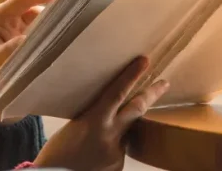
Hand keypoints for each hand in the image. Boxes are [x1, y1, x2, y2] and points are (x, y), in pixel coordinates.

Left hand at [0, 0, 56, 122]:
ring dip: (54, 22)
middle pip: (36, 6)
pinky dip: (55, 33)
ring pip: (44, 18)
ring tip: (68, 27)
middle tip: (70, 11)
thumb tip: (26, 38)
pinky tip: (65, 38)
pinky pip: (47, 31)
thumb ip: (9, 49)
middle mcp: (14, 18)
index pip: (21, 0)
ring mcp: (25, 27)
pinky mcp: (35, 38)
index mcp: (1, 17)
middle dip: (51, 8)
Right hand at [33, 57, 169, 170]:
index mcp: (95, 121)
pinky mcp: (119, 165)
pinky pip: (120, 150)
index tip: (145, 61)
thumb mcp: (74, 125)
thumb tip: (108, 108)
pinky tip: (96, 156)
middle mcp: (111, 135)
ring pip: (127, 132)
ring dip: (121, 129)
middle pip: (137, 108)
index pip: (117, 93)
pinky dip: (111, 149)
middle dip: (152, 93)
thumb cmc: (57, 152)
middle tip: (164, 82)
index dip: (131, 75)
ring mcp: (118, 151)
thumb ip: (93, 116)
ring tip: (99, 137)